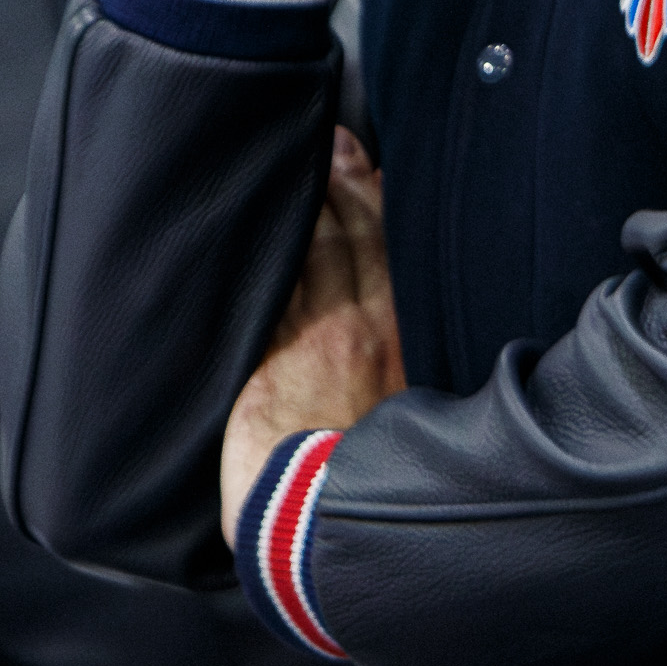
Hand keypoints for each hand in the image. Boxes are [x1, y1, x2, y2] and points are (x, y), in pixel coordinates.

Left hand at [222, 128, 406, 545]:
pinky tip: (256, 221)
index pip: (392, 251)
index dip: (380, 201)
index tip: (370, 164)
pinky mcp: (276, 351)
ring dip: (309, 199)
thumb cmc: (370, 485)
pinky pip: (274, 281)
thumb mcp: (409, 426)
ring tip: (300, 161)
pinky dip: (270, 243)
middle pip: (356, 234)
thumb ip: (399, 374)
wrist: (331, 524)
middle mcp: (367, 325)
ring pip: (315, 247)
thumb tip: (391, 362)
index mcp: (401, 338)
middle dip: (345, 182)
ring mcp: (322, 332)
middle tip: (332, 141)